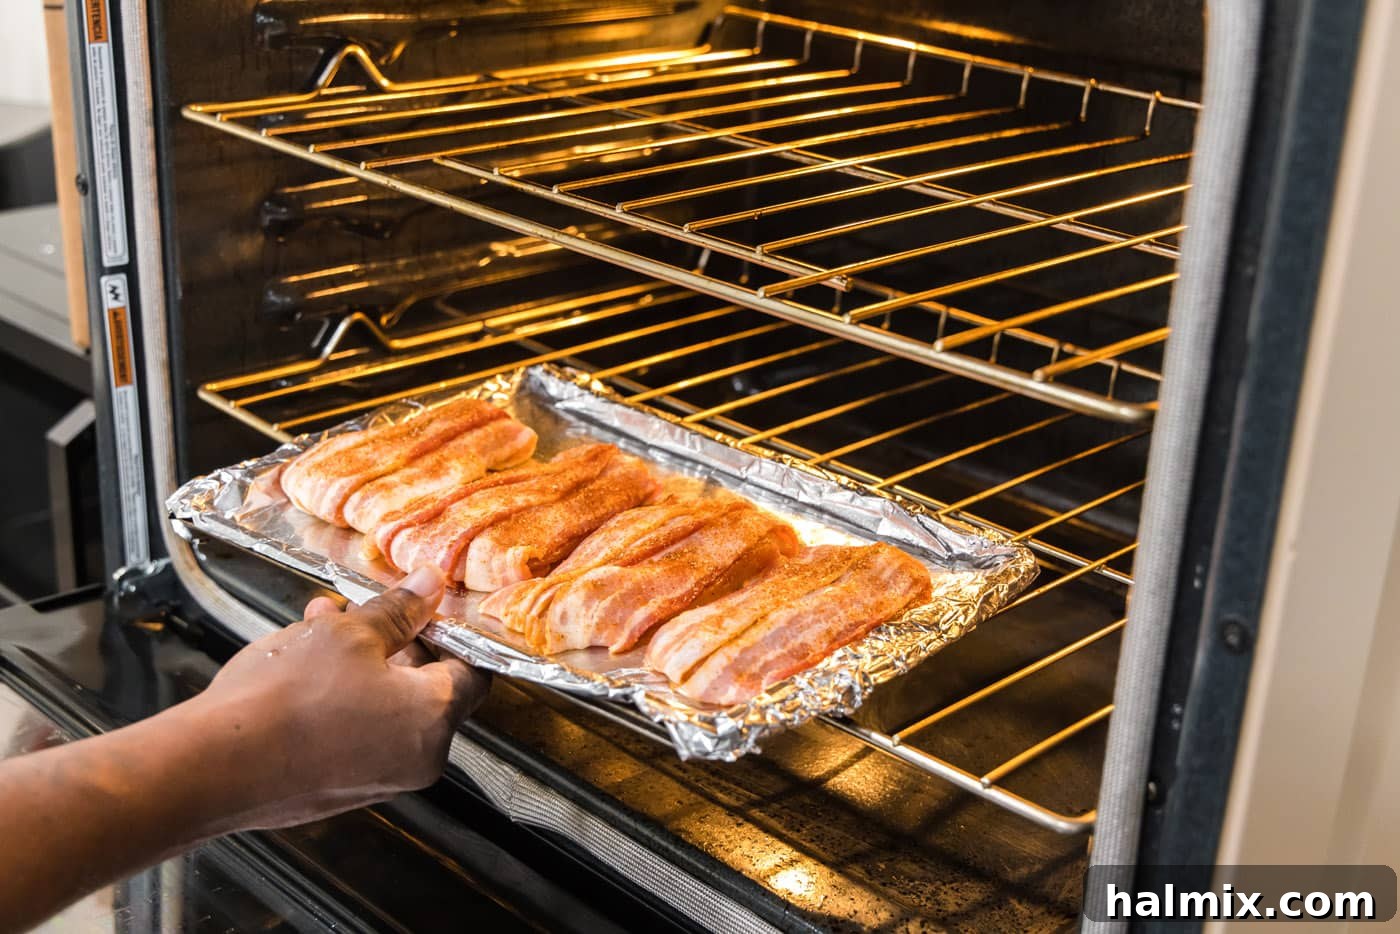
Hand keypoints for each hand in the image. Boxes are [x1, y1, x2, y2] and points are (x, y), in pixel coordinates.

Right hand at [185, 565, 488, 831]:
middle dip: (395, 641)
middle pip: (427, 689)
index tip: (427, 608)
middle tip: (368, 610)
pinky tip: (302, 662)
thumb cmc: (285, 699)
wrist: (211, 768)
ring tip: (321, 623)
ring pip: (385, 707)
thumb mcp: (348, 633)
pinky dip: (341, 698)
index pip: (473, 672)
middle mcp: (417, 759)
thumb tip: (431, 586)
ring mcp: (377, 780)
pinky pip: (355, 734)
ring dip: (361, 663)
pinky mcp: (338, 791)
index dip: (451, 633)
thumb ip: (398, 610)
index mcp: (434, 720)